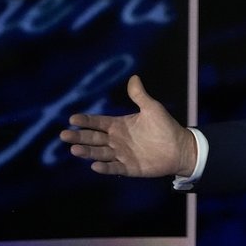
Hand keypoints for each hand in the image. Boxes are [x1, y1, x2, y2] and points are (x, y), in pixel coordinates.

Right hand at [59, 75, 196, 177]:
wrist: (181, 148)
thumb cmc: (166, 127)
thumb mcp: (152, 108)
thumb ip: (140, 95)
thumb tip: (134, 77)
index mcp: (119, 125)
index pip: (97, 122)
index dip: (85, 121)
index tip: (72, 119)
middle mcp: (117, 140)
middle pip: (93, 138)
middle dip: (79, 137)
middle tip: (64, 135)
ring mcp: (122, 155)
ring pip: (100, 153)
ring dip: (87, 152)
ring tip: (74, 150)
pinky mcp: (129, 168)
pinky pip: (114, 168)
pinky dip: (105, 167)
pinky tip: (95, 165)